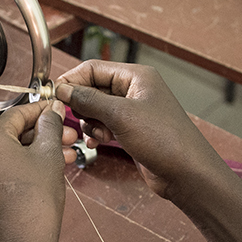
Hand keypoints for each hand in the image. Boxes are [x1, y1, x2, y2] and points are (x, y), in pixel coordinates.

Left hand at [0, 101, 74, 241]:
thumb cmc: (34, 203)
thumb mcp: (49, 155)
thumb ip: (50, 126)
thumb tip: (50, 110)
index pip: (16, 114)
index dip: (41, 110)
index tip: (55, 109)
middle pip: (12, 134)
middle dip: (43, 134)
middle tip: (67, 136)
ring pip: (9, 153)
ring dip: (36, 151)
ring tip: (63, 155)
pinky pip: (2, 169)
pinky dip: (23, 166)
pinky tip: (46, 168)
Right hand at [55, 60, 223, 202]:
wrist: (186, 173)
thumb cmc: (165, 140)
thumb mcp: (121, 115)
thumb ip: (89, 99)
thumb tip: (63, 89)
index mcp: (136, 76)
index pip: (94, 68)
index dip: (72, 80)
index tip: (55, 94)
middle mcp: (134, 90)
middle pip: (93, 88)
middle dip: (82, 105)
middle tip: (78, 119)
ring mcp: (133, 111)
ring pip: (95, 109)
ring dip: (89, 122)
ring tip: (99, 134)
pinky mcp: (131, 129)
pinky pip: (103, 124)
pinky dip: (97, 132)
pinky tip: (99, 142)